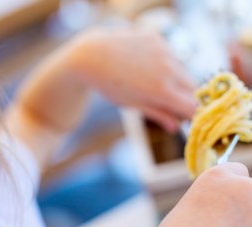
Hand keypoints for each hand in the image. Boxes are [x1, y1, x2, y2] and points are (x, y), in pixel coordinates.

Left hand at [70, 27, 196, 131]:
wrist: (92, 56)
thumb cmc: (110, 85)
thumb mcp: (133, 104)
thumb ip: (158, 114)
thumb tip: (176, 127)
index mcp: (161, 90)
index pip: (193, 106)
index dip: (191, 114)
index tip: (184, 118)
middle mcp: (167, 69)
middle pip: (192, 88)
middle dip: (185, 97)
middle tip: (169, 102)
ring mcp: (164, 51)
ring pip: (182, 70)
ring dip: (175, 79)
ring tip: (149, 81)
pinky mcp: (159, 39)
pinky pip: (171, 54)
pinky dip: (165, 63)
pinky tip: (145, 65)